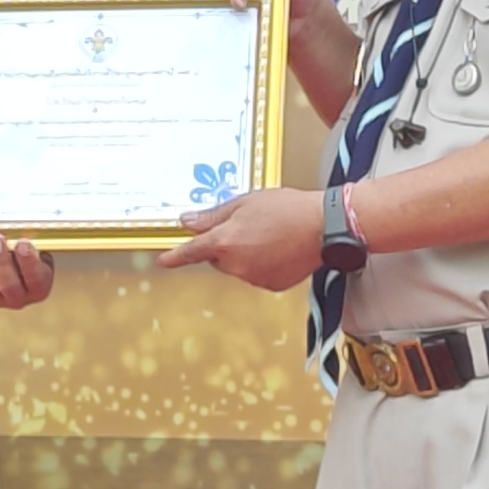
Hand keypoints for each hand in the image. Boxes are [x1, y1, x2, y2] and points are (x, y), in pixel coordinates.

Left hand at [0, 235, 52, 309]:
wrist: (15, 272)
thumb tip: (21, 230)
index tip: (22, 244)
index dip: (29, 262)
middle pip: (8, 284)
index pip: (36, 279)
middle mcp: (18, 298)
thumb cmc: (27, 260)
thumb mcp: (38, 252)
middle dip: (1, 260)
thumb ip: (32, 246)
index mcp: (38, 288)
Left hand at [158, 184, 326, 293]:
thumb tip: (188, 223)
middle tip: (249, 226)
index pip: (192, 251)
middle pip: (218, 258)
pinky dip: (263, 264)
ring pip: (238, 267)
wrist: (324, 226)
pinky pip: (257, 275)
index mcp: (225, 242)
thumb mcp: (245, 203)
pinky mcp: (271, 285)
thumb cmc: (287, 209)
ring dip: (246, 254)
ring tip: (271, 234)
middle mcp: (236, 264)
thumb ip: (213, 216)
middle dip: (226, 245)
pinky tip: (279, 248)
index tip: (164, 260)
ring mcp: (254, 277)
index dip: (175, 256)